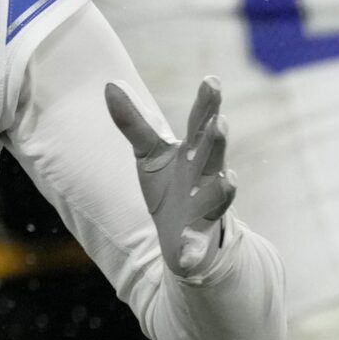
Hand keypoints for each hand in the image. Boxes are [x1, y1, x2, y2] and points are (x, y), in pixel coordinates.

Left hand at [107, 77, 236, 275]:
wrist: (183, 238)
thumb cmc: (171, 187)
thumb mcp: (150, 154)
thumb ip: (134, 122)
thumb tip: (110, 83)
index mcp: (195, 154)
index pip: (201, 124)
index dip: (207, 103)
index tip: (211, 79)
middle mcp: (207, 178)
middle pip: (214, 156)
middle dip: (217, 141)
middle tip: (221, 122)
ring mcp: (206, 211)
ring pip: (217, 199)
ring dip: (223, 190)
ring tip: (228, 178)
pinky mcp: (196, 242)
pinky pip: (197, 248)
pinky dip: (194, 252)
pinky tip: (189, 259)